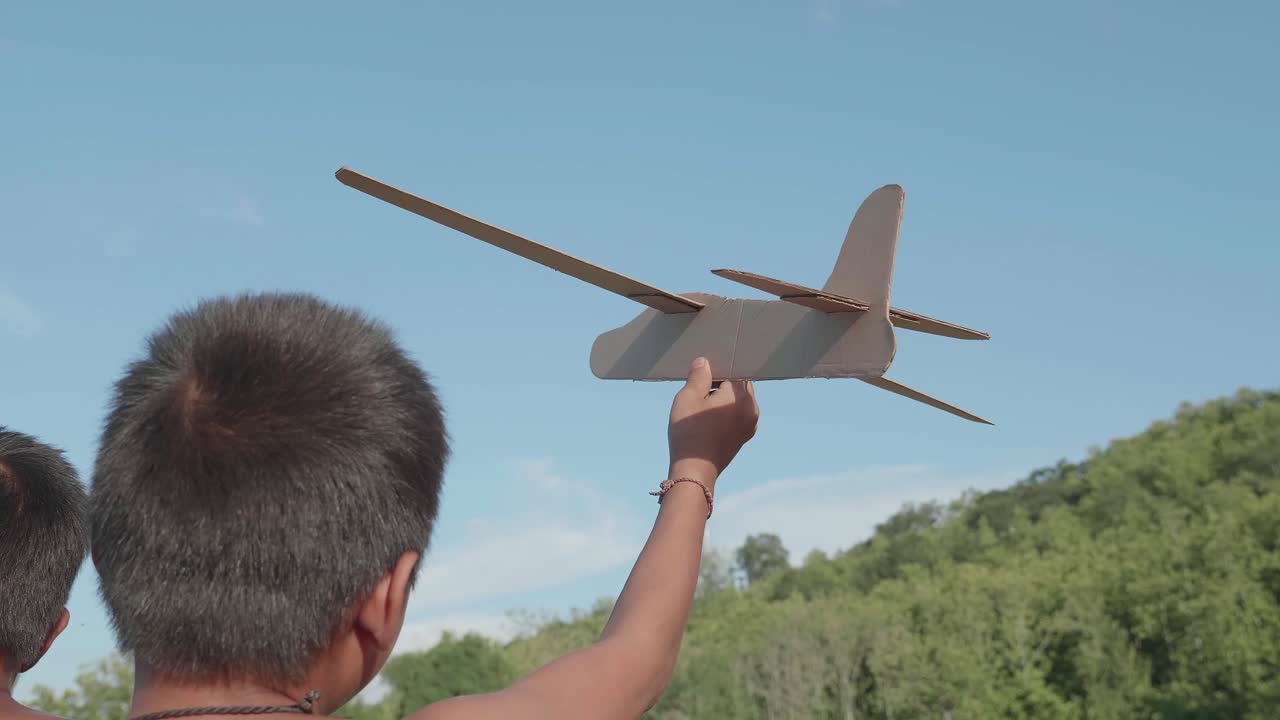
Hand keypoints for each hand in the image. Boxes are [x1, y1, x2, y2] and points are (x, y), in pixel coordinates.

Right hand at [667, 357, 758, 488]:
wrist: (694, 471)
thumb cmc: (689, 433)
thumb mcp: (688, 398)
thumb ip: (698, 376)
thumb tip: (705, 362)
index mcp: (741, 397)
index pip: (733, 371)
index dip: (716, 370)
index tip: (701, 377)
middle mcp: (752, 410)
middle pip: (739, 385)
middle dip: (720, 384)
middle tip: (699, 391)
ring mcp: (750, 425)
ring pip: (738, 400)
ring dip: (722, 399)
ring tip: (701, 408)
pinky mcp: (744, 436)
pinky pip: (737, 414)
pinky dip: (725, 412)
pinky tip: (707, 420)